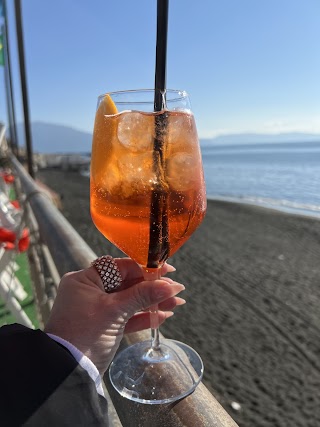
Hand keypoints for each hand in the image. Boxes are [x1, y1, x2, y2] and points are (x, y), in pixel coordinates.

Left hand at [44, 258, 184, 374]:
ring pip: (129, 301)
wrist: (66, 373)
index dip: (144, 267)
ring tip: (176, 303)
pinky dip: (143, 317)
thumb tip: (170, 285)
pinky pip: (126, 317)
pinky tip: (163, 316)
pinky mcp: (103, 326)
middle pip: (127, 283)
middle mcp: (89, 291)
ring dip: (152, 302)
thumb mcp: (115, 311)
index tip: (166, 269)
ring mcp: (96, 309)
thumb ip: (142, 296)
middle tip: (175, 289)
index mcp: (85, 280)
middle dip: (152, 287)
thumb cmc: (84, 334)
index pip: (119, 266)